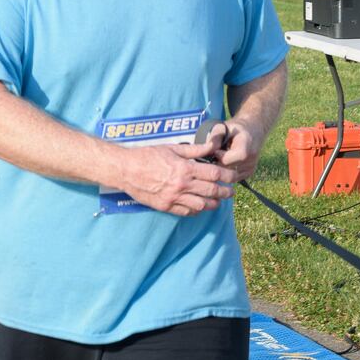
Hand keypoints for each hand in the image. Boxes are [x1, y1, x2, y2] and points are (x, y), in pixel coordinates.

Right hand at [115, 140, 239, 215]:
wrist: (126, 170)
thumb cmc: (148, 156)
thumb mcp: (173, 148)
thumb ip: (195, 150)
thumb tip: (212, 146)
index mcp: (185, 169)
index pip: (215, 174)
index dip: (228, 176)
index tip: (234, 177)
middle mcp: (182, 185)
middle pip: (211, 191)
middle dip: (225, 192)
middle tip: (231, 192)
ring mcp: (174, 198)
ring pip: (201, 205)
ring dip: (213, 204)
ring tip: (218, 201)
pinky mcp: (166, 206)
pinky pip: (187, 212)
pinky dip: (197, 211)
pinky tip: (201, 207)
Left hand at [200, 119, 263, 179]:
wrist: (252, 130)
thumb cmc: (234, 128)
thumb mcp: (223, 127)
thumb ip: (214, 138)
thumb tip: (206, 151)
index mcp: (246, 143)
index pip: (231, 158)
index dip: (220, 156)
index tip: (216, 151)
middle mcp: (251, 157)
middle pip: (229, 169)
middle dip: (218, 164)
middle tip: (215, 156)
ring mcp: (251, 167)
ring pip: (230, 176)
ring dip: (222, 169)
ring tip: (221, 158)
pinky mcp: (249, 173)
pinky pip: (233, 178)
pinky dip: (226, 172)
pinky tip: (225, 162)